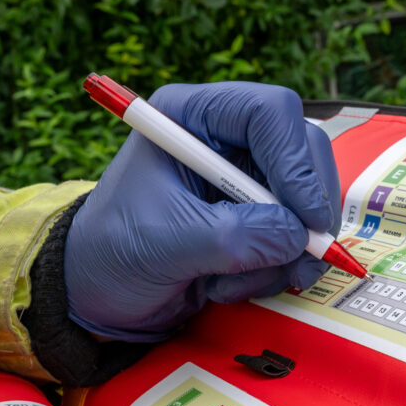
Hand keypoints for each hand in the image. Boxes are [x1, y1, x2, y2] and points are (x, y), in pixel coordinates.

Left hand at [64, 81, 340, 340]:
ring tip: (231, 284)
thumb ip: (234, 236)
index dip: (296, 162)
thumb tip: (297, 237)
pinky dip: (275, 269)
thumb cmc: (113, 251)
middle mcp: (225, 139)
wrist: (99, 292)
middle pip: (303, 153)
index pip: (269, 113)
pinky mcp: (256, 216)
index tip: (304, 218)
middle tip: (301, 261)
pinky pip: (296, 236)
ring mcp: (245, 178)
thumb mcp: (167, 242)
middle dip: (305, 213)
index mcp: (192, 117)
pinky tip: (228, 286)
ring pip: (307, 201)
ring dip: (285, 253)